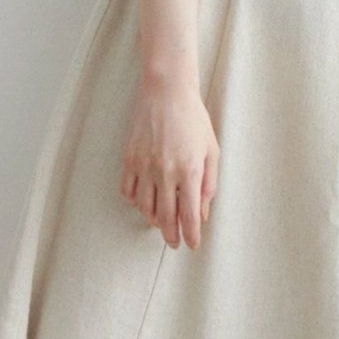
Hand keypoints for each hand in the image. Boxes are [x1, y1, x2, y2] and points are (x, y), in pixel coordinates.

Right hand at [119, 79, 219, 249]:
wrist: (166, 93)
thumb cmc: (193, 119)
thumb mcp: (211, 151)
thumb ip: (209, 183)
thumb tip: (203, 211)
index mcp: (190, 171)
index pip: (190, 215)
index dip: (190, 235)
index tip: (191, 245)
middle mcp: (166, 172)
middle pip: (165, 217)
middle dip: (170, 235)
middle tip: (174, 242)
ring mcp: (144, 166)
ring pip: (144, 207)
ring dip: (153, 220)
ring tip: (159, 223)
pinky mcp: (129, 159)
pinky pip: (128, 190)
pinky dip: (134, 201)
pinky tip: (143, 202)